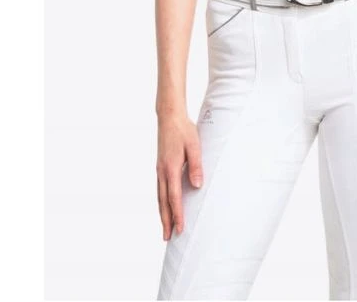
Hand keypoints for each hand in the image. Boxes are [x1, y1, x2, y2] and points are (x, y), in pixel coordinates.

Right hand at [156, 114, 202, 239]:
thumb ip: (196, 165)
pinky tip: (164, 206)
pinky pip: (159, 189)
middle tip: (168, 238)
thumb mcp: (194, 146)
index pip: (174, 197)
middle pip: (163, 201)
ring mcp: (159, 169)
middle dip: (166, 220)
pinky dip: (161, 201)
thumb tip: (197, 186)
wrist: (169, 117)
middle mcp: (162, 171)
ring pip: (159, 196)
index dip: (177, 214)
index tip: (180, 229)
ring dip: (162, 213)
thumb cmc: (184, 130)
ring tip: (165, 227)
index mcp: (171, 168)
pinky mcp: (160, 166)